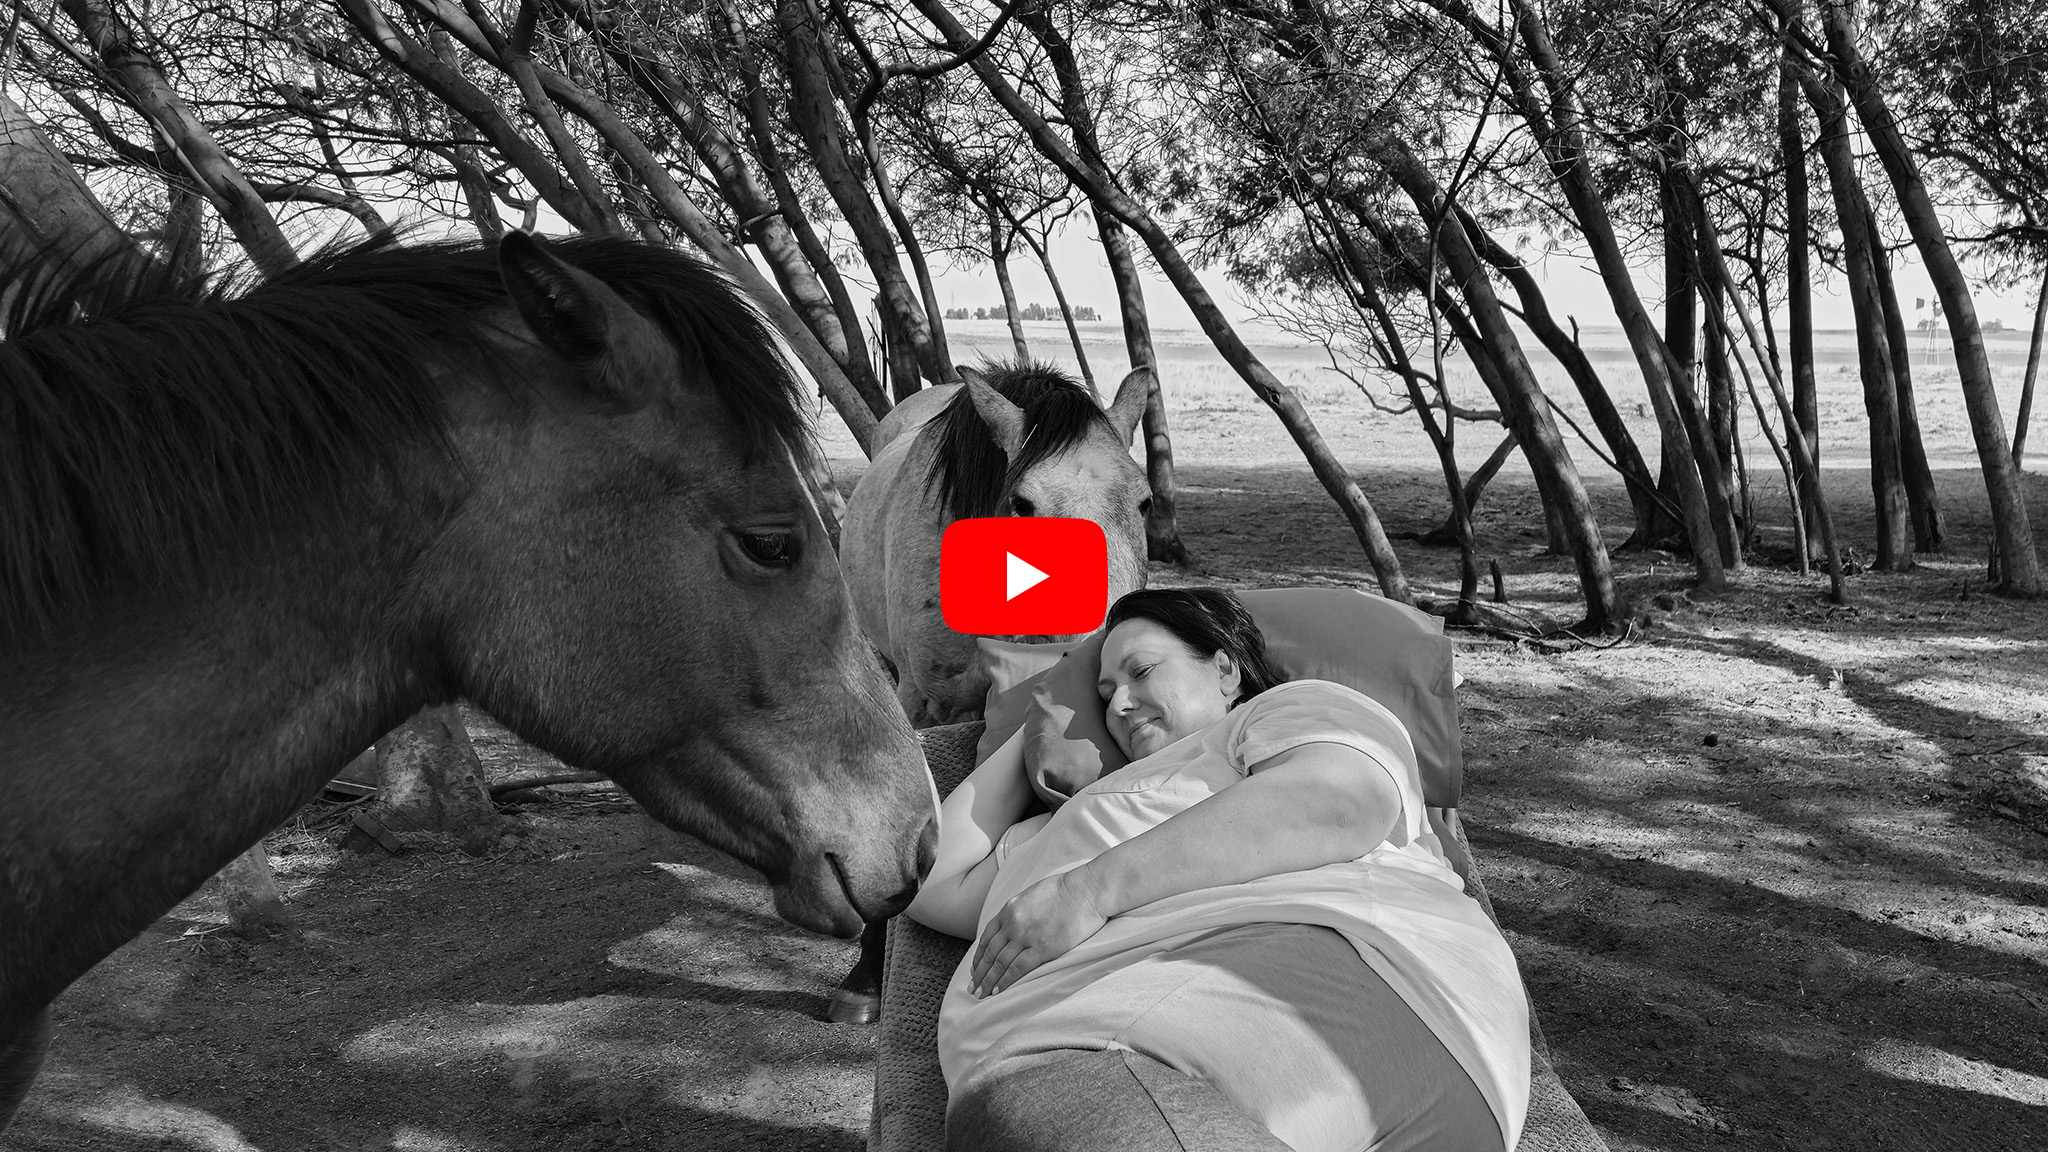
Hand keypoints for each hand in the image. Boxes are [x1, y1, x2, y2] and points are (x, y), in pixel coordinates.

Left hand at [970, 868, 1108, 996]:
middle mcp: (1012, 924)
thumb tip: (1014, 924)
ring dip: (988, 981)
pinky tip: (998, 991)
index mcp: (1009, 910)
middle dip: (980, 973)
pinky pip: (1018, 969)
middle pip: (990, 953)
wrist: (1085, 891)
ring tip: (982, 994)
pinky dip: (1006, 981)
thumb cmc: (1065, 890)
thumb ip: (1019, 912)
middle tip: (973, 988)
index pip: (986, 937)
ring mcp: (1026, 936)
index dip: (978, 956)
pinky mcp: (1042, 948)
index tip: (974, 969)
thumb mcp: (1032, 895)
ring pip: (1000, 963)